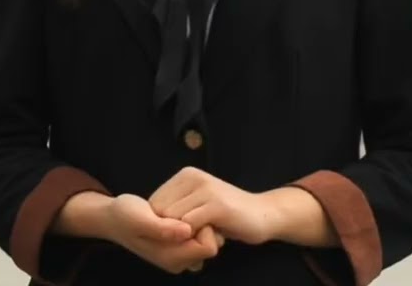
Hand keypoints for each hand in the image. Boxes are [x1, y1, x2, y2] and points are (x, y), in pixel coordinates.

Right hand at [103, 194, 223, 273]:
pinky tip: (179, 215)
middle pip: (210, 246)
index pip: (208, 247)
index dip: (204, 226)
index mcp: (170, 257)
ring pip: (207, 242)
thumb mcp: (139, 218)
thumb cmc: (124, 215)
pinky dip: (195, 227)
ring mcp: (178, 257)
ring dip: (200, 226)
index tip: (189, 211)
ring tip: (181, 212)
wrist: (112, 218)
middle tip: (185, 210)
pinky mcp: (177, 249)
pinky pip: (199, 240)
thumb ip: (163, 228)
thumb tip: (188, 231)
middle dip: (204, 227)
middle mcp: (177, 262)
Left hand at [149, 167, 275, 245]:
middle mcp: (194, 177)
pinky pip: (189, 226)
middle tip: (193, 237)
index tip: (181, 233)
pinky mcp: (217, 205)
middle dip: (171, 231)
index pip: (154, 203)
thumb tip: (147, 220)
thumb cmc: (227, 214)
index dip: (162, 224)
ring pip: (173, 220)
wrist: (264, 214)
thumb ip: (177, 206)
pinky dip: (194, 237)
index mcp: (186, 175)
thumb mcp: (198, 203)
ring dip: (184, 236)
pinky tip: (211, 236)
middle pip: (160, 212)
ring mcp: (206, 189)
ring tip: (203, 235)